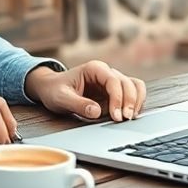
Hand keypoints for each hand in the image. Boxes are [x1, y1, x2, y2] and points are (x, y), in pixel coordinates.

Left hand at [25, 61, 146, 121]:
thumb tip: (96, 111)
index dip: (118, 98)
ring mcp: (112, 82)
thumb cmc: (55, 90)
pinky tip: (130, 116)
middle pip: (128, 83)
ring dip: (136, 101)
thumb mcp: (61, 98)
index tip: (116, 116)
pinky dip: (136, 104)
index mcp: (94, 68)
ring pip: (135, 86)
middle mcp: (106, 72)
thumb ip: (78, 104)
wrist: (51, 89)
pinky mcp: (115, 93)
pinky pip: (133, 94)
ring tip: (130, 118)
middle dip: (129, 102)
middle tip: (124, 119)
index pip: (113, 81)